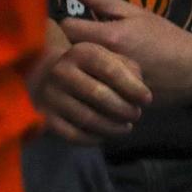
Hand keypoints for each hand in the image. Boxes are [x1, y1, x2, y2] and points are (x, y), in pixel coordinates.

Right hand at [34, 41, 152, 143]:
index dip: (133, 88)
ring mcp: (49, 95)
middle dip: (124, 109)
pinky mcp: (44, 116)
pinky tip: (105, 135)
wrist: (49, 74)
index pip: (111, 71)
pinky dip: (93, 138)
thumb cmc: (92, 67)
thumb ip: (129, 69)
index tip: (147, 99)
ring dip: (112, 127)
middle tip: (136, 114)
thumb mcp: (111, 58)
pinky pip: (72, 135)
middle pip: (99, 95)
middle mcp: (61, 71)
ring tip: (126, 126)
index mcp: (81, 52)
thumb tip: (139, 91)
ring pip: (87, 118)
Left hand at [59, 0, 191, 108]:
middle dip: (72, 46)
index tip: (78, 24)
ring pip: (77, 71)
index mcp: (110, 36)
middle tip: (84, 43)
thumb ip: (103, 0)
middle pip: (67, 51)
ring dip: (80, 66)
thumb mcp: (138, 13)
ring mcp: (108, 82)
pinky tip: (102, 77)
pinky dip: (92, 82)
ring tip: (92, 61)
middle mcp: (105, 60)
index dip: (68, 24)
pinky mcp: (113, 97)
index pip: (66, 27)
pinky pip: (90, 88)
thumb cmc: (166, 37)